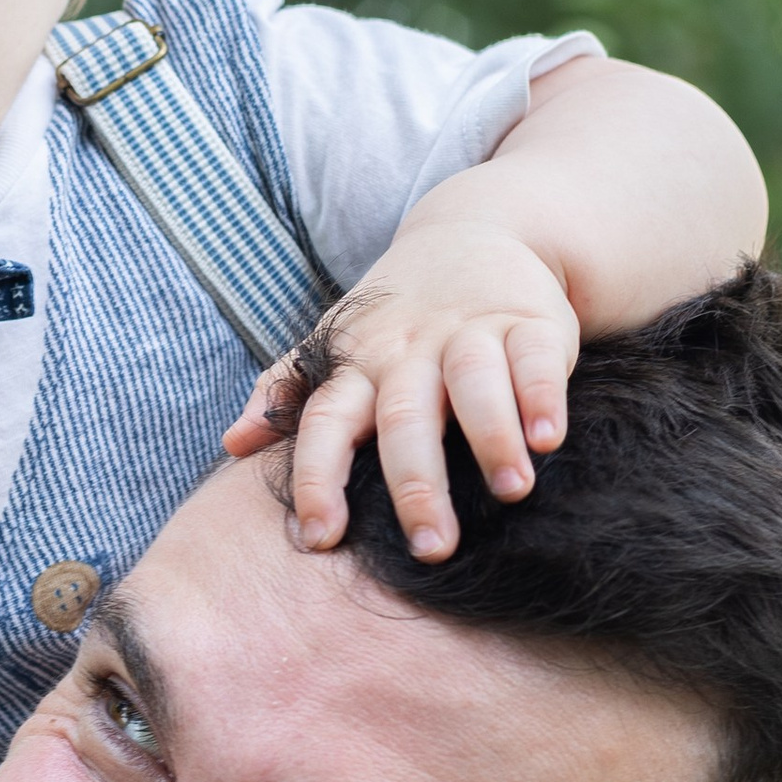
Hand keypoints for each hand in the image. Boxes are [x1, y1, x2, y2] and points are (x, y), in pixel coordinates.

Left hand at [221, 222, 579, 561]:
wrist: (470, 233)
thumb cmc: (394, 319)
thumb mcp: (335, 347)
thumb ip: (285, 394)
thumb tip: (232, 445)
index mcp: (354, 366)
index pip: (322, 424)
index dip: (316, 479)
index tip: (318, 538)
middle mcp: (407, 351)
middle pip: (403, 417)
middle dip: (415, 483)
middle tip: (432, 548)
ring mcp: (468, 332)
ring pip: (473, 382)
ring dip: (492, 437)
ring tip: (511, 492)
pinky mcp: (528, 319)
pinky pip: (536, 357)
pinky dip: (543, 395)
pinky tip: (549, 439)